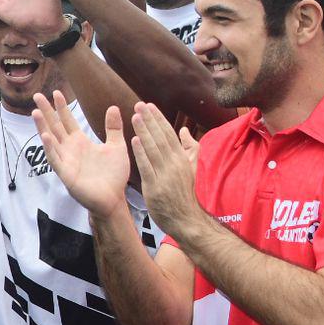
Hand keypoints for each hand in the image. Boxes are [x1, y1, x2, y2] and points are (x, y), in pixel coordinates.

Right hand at [33, 93, 131, 217]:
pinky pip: (55, 159)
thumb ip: (113, 128)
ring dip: (43, 126)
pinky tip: (45, 136)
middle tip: (37, 95)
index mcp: (80, 142)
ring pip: (51, 140)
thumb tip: (113, 107)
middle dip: (46, 111)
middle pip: (55, 126)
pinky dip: (50, 148)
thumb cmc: (114, 175)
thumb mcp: (116, 146)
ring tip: (36, 112)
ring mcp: (65, 161)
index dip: (61, 107)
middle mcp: (70, 149)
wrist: (113, 198)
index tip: (56, 92)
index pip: (67, 121)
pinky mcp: (65, 174)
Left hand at [131, 102, 203, 234]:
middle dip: (150, 120)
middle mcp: (175, 164)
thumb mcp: (190, 169)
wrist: (186, 219)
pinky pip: (147, 167)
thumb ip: (189, 149)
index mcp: (182, 158)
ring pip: (154, 149)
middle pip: (161, 137)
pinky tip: (134, 141)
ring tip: (135, 116)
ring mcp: (165, 175)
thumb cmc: (184, 194)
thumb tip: (184, 130)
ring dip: (144, 131)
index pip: (169, 134)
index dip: (158, 119)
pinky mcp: (156, 186)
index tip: (149, 105)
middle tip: (139, 104)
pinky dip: (141, 153)